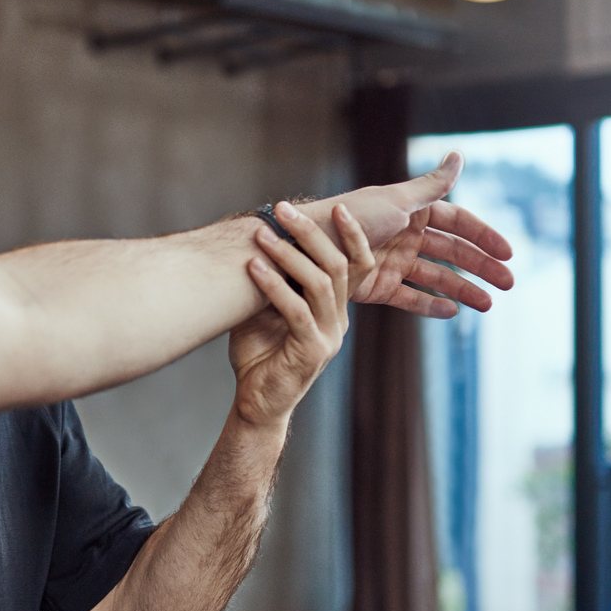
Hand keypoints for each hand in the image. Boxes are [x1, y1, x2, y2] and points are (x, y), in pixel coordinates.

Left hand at [229, 201, 375, 429]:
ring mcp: (328, 337)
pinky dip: (273, 285)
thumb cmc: (260, 354)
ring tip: (262, 234)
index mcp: (335, 309)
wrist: (256, 403)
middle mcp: (338, 320)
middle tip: (283, 209)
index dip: (351, 235)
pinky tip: (253, 267)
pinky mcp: (311, 352)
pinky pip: (296, 310)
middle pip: (337, 265)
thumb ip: (277, 280)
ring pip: (319, 283)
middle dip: (311, 233)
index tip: (337, 206)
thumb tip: (265, 236)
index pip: (356, 265)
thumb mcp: (269, 308)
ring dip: (289, 254)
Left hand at [327, 153, 515, 318]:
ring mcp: (392, 261)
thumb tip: (459, 155)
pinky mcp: (377, 287)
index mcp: (411, 211)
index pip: (457, 223)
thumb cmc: (349, 218)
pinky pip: (410, 297)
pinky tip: (454, 313)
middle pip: (452, 251)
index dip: (483, 236)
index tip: (508, 253)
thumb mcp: (396, 201)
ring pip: (437, 276)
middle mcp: (405, 235)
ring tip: (488, 305)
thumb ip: (432, 185)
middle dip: (481, 267)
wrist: (305, 245)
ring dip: (463, 289)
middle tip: (509, 284)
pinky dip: (431, 304)